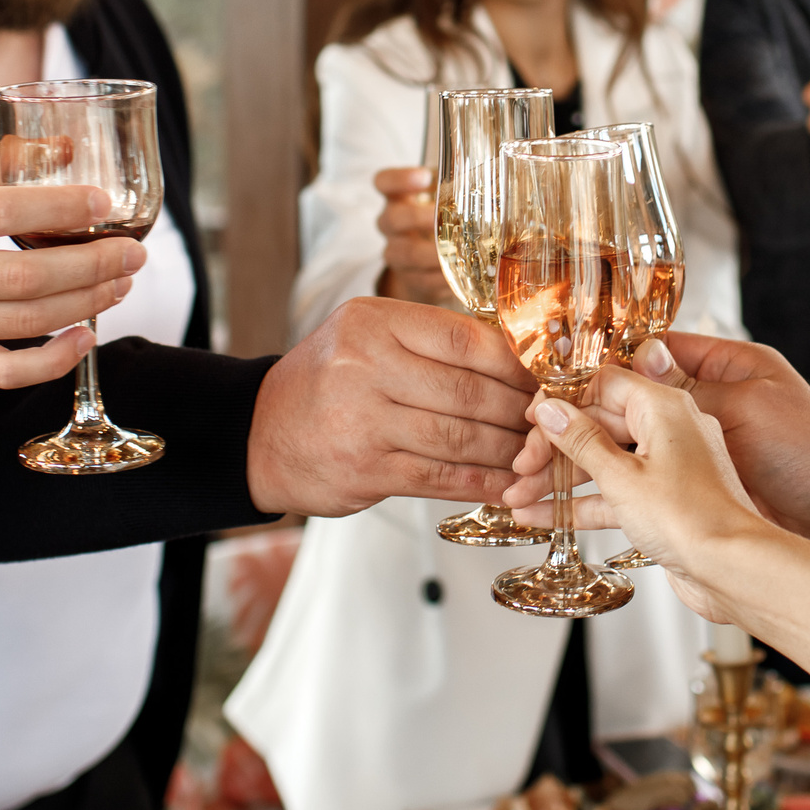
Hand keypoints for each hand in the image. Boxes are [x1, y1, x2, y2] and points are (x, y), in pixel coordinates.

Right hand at [0, 142, 146, 389]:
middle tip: (132, 251)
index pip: (3, 210)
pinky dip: (49, 361)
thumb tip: (57, 147)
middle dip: (91, 265)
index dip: (64, 208)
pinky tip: (81, 337)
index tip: (106, 203)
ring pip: (21, 323)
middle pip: (23, 276)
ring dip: (84, 304)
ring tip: (120, 282)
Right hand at [247, 295, 538, 516]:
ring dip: (507, 452)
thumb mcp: (366, 338)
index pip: (466, 339)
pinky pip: (441, 477)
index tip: (545, 379)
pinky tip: (505, 487)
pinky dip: (481, 483)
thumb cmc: (328, 381)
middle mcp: (365, 366)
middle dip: (519, 412)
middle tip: (550, 423)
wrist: (259, 433)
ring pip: (461, 437)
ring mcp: (363, 420)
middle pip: (470, 391)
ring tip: (533, 457)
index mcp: (373, 323)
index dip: (517, 364)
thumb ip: (428, 343)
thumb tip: (516, 358)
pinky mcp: (365, 470)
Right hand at [372, 167, 453, 306]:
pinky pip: (424, 279)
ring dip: (435, 252)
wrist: (426, 262)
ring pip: (407, 254)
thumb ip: (459, 185)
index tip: (425, 177)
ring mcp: (397, 253)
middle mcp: (390, 224)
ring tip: (461, 249)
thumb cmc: (440, 218)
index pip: (384, 181)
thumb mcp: (443, 197)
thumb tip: (495, 173)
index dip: (400, 179)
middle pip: (393, 219)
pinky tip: (467, 271)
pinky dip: (446, 276)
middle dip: (420, 218)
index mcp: (397, 197)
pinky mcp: (410, 279)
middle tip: (445, 216)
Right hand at [503, 333, 809, 537]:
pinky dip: (583, 505)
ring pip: (604, 463)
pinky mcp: (666, 503)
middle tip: (519, 468)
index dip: (563, 401)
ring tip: (517, 498)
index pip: (603, 384)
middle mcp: (671, 430)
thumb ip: (582, 440)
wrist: (733, 570)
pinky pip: (616, 494)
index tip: (531, 422)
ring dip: (560, 480)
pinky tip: (544, 517)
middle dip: (553, 447)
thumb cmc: (692, 518)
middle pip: (599, 424)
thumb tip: (552, 409)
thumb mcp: (623, 476)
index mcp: (666, 407)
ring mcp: (669, 467)